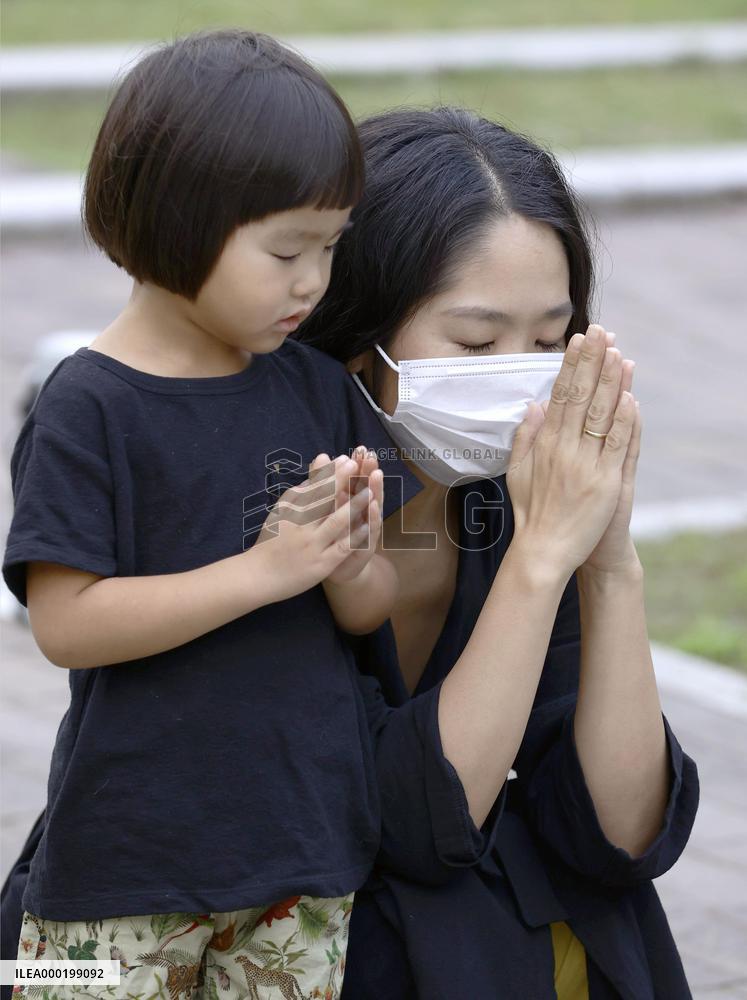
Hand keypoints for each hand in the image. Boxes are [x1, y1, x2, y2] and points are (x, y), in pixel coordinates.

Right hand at [253, 454, 372, 603]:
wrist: (258, 575)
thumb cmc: (272, 540)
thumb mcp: (282, 511)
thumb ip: (302, 490)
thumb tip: (319, 465)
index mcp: (290, 510)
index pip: (312, 488)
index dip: (330, 473)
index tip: (344, 459)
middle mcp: (300, 525)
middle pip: (322, 500)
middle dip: (340, 481)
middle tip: (355, 465)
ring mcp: (311, 545)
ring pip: (335, 522)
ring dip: (353, 506)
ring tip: (369, 492)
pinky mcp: (321, 564)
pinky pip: (341, 547)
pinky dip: (355, 536)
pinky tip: (368, 526)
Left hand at [311, 446, 383, 584]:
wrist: (337, 570)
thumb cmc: (330, 536)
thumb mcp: (323, 509)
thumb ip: (322, 484)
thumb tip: (320, 457)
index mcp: (349, 501)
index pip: (355, 479)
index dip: (358, 464)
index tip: (359, 448)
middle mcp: (361, 512)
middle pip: (365, 488)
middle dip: (368, 471)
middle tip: (370, 455)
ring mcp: (366, 528)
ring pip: (371, 506)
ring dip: (374, 490)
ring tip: (376, 474)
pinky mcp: (367, 545)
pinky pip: (370, 530)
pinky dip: (372, 518)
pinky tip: (374, 507)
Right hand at [506, 324, 636, 579]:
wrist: (543, 550)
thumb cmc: (529, 514)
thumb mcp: (516, 472)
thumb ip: (524, 437)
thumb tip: (532, 405)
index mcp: (544, 444)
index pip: (559, 395)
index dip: (571, 366)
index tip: (578, 341)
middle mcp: (564, 449)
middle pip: (581, 397)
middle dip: (592, 362)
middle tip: (601, 332)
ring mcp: (586, 464)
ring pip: (601, 415)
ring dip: (611, 382)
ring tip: (619, 353)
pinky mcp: (605, 482)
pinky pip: (617, 445)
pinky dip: (625, 420)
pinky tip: (630, 396)